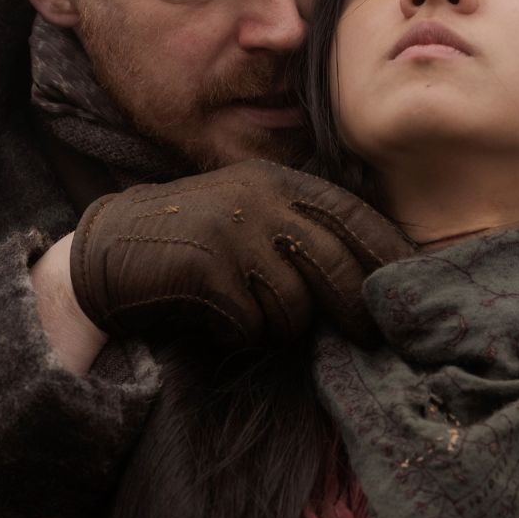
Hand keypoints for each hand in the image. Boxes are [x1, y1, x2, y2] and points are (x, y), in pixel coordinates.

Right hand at [69, 160, 415, 346]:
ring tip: (253, 315)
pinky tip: (219, 319)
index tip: (411, 287)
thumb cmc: (190, 239)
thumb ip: (299, 226)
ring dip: (281, 325)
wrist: (107, 250)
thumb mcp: (249, 213)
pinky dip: (241, 332)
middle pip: (335, 263)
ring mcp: (233, 231)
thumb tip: (369, 273)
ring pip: (295, 303)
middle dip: (356, 307)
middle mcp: (261, 198)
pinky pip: (252, 323)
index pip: (353, 215)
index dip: (387, 254)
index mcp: (277, 180)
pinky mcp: (208, 269)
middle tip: (368, 336)